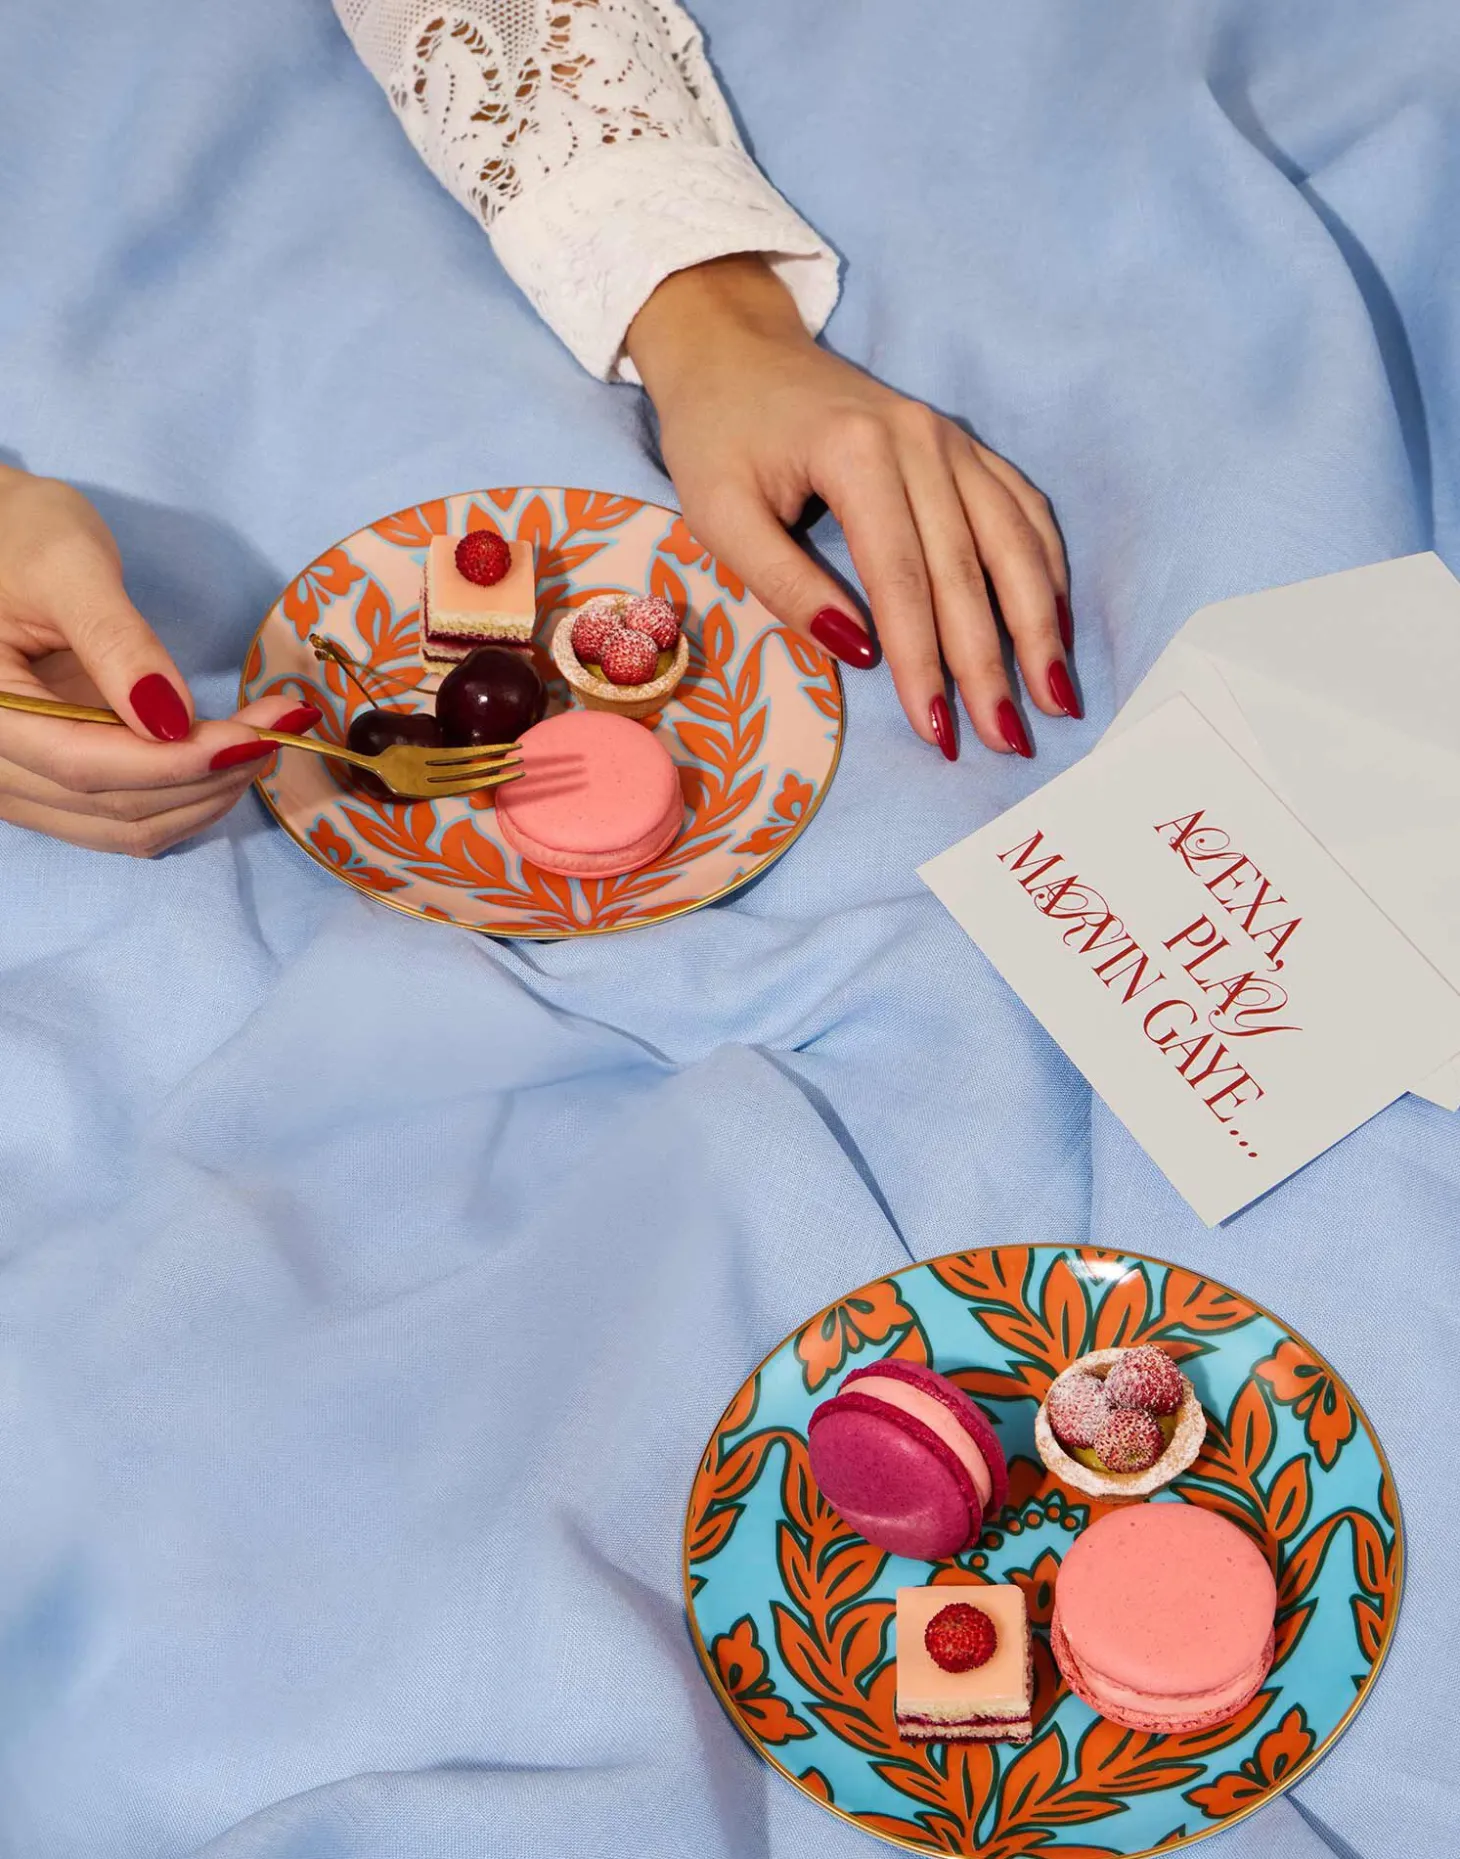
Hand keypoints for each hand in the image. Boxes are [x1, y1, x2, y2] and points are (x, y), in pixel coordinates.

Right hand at [0, 467, 317, 855]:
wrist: (0, 544)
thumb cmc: (19, 536)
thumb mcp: (69, 569)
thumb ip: (116, 643)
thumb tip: (172, 719)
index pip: (86, 766)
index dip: (180, 762)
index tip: (257, 734)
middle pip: (115, 807)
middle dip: (210, 775)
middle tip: (282, 724)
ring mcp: (23, 785)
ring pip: (127, 829)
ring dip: (208, 794)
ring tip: (265, 736)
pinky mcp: (55, 786)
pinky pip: (125, 821)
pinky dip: (187, 799)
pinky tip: (229, 756)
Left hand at [626, 257, 1077, 759]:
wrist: (737, 348)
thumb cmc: (718, 436)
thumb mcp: (719, 514)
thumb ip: (785, 584)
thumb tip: (860, 653)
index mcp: (856, 453)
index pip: (902, 579)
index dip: (923, 662)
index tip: (936, 731)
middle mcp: (920, 440)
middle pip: (969, 570)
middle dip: (992, 664)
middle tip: (1010, 741)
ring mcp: (951, 438)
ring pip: (1014, 542)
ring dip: (1039, 626)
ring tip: (1056, 698)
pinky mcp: (963, 444)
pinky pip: (1022, 510)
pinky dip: (1045, 570)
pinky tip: (1055, 626)